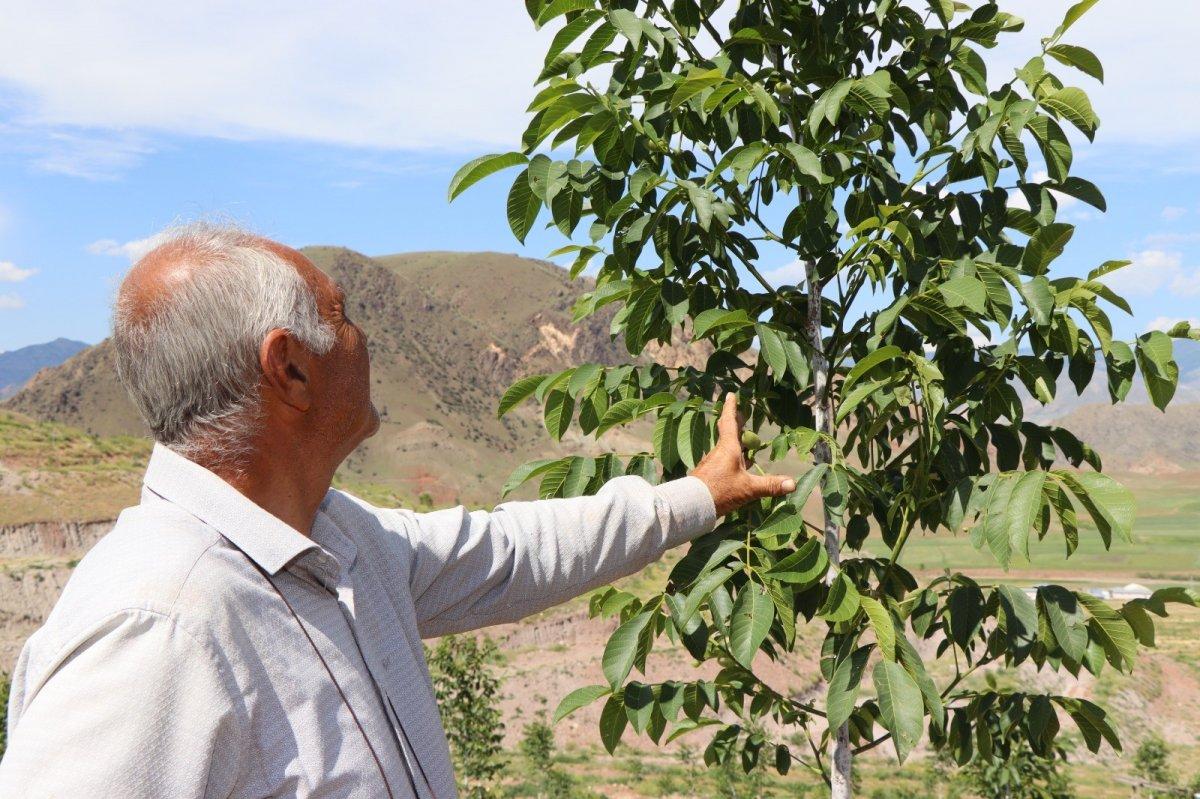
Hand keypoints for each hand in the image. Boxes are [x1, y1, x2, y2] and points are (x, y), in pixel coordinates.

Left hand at [690, 392, 796, 516]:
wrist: (692, 505)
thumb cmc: (720, 491)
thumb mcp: (748, 489)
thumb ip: (770, 486)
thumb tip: (792, 483)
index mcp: (728, 448)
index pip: (730, 423)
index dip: (731, 408)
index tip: (730, 395)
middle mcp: (718, 452)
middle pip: (727, 433)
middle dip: (734, 423)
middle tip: (740, 415)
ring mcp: (711, 463)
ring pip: (725, 448)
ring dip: (734, 443)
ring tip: (744, 442)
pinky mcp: (708, 474)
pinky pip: (722, 461)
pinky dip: (731, 459)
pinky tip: (737, 468)